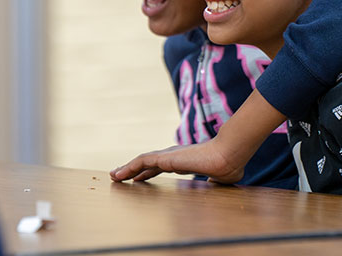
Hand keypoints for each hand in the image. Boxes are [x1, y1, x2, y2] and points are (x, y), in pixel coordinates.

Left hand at [110, 138, 244, 183]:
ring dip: (127, 169)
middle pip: (148, 163)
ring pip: (141, 161)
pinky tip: (118, 175)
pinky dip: (128, 167)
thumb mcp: (219, 179)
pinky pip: (141, 161)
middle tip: (120, 176)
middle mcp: (174, 156)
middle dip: (133, 170)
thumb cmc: (227, 166)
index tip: (138, 178)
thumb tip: (213, 186)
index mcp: (184, 161)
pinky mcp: (165, 158)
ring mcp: (168, 156)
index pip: (161, 166)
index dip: (148, 172)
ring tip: (114, 176)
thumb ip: (213, 182)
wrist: (228, 157)